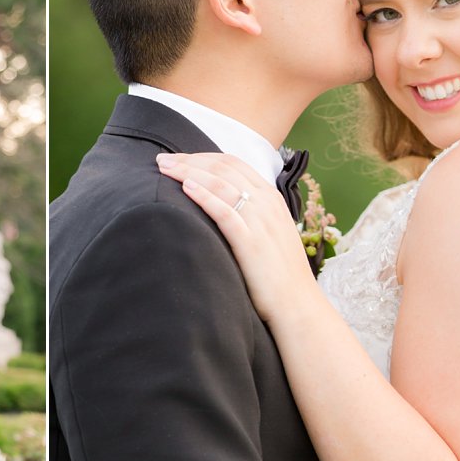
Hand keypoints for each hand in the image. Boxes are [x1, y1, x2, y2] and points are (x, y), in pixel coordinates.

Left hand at [154, 152, 313, 324]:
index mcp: (271, 198)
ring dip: (189, 172)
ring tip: (164, 168)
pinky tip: (186, 188)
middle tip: (162, 159)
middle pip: (223, 168)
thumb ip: (251, 216)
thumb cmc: (278, 274)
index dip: (202, 157)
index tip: (177, 159)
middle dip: (189, 160)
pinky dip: (204, 196)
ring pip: (220, 183)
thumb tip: (225, 208)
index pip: (233, 164)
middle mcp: (267, 203)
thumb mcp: (269, 234)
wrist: (297, 303)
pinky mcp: (251, 241)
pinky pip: (224, 211)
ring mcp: (260, 220)